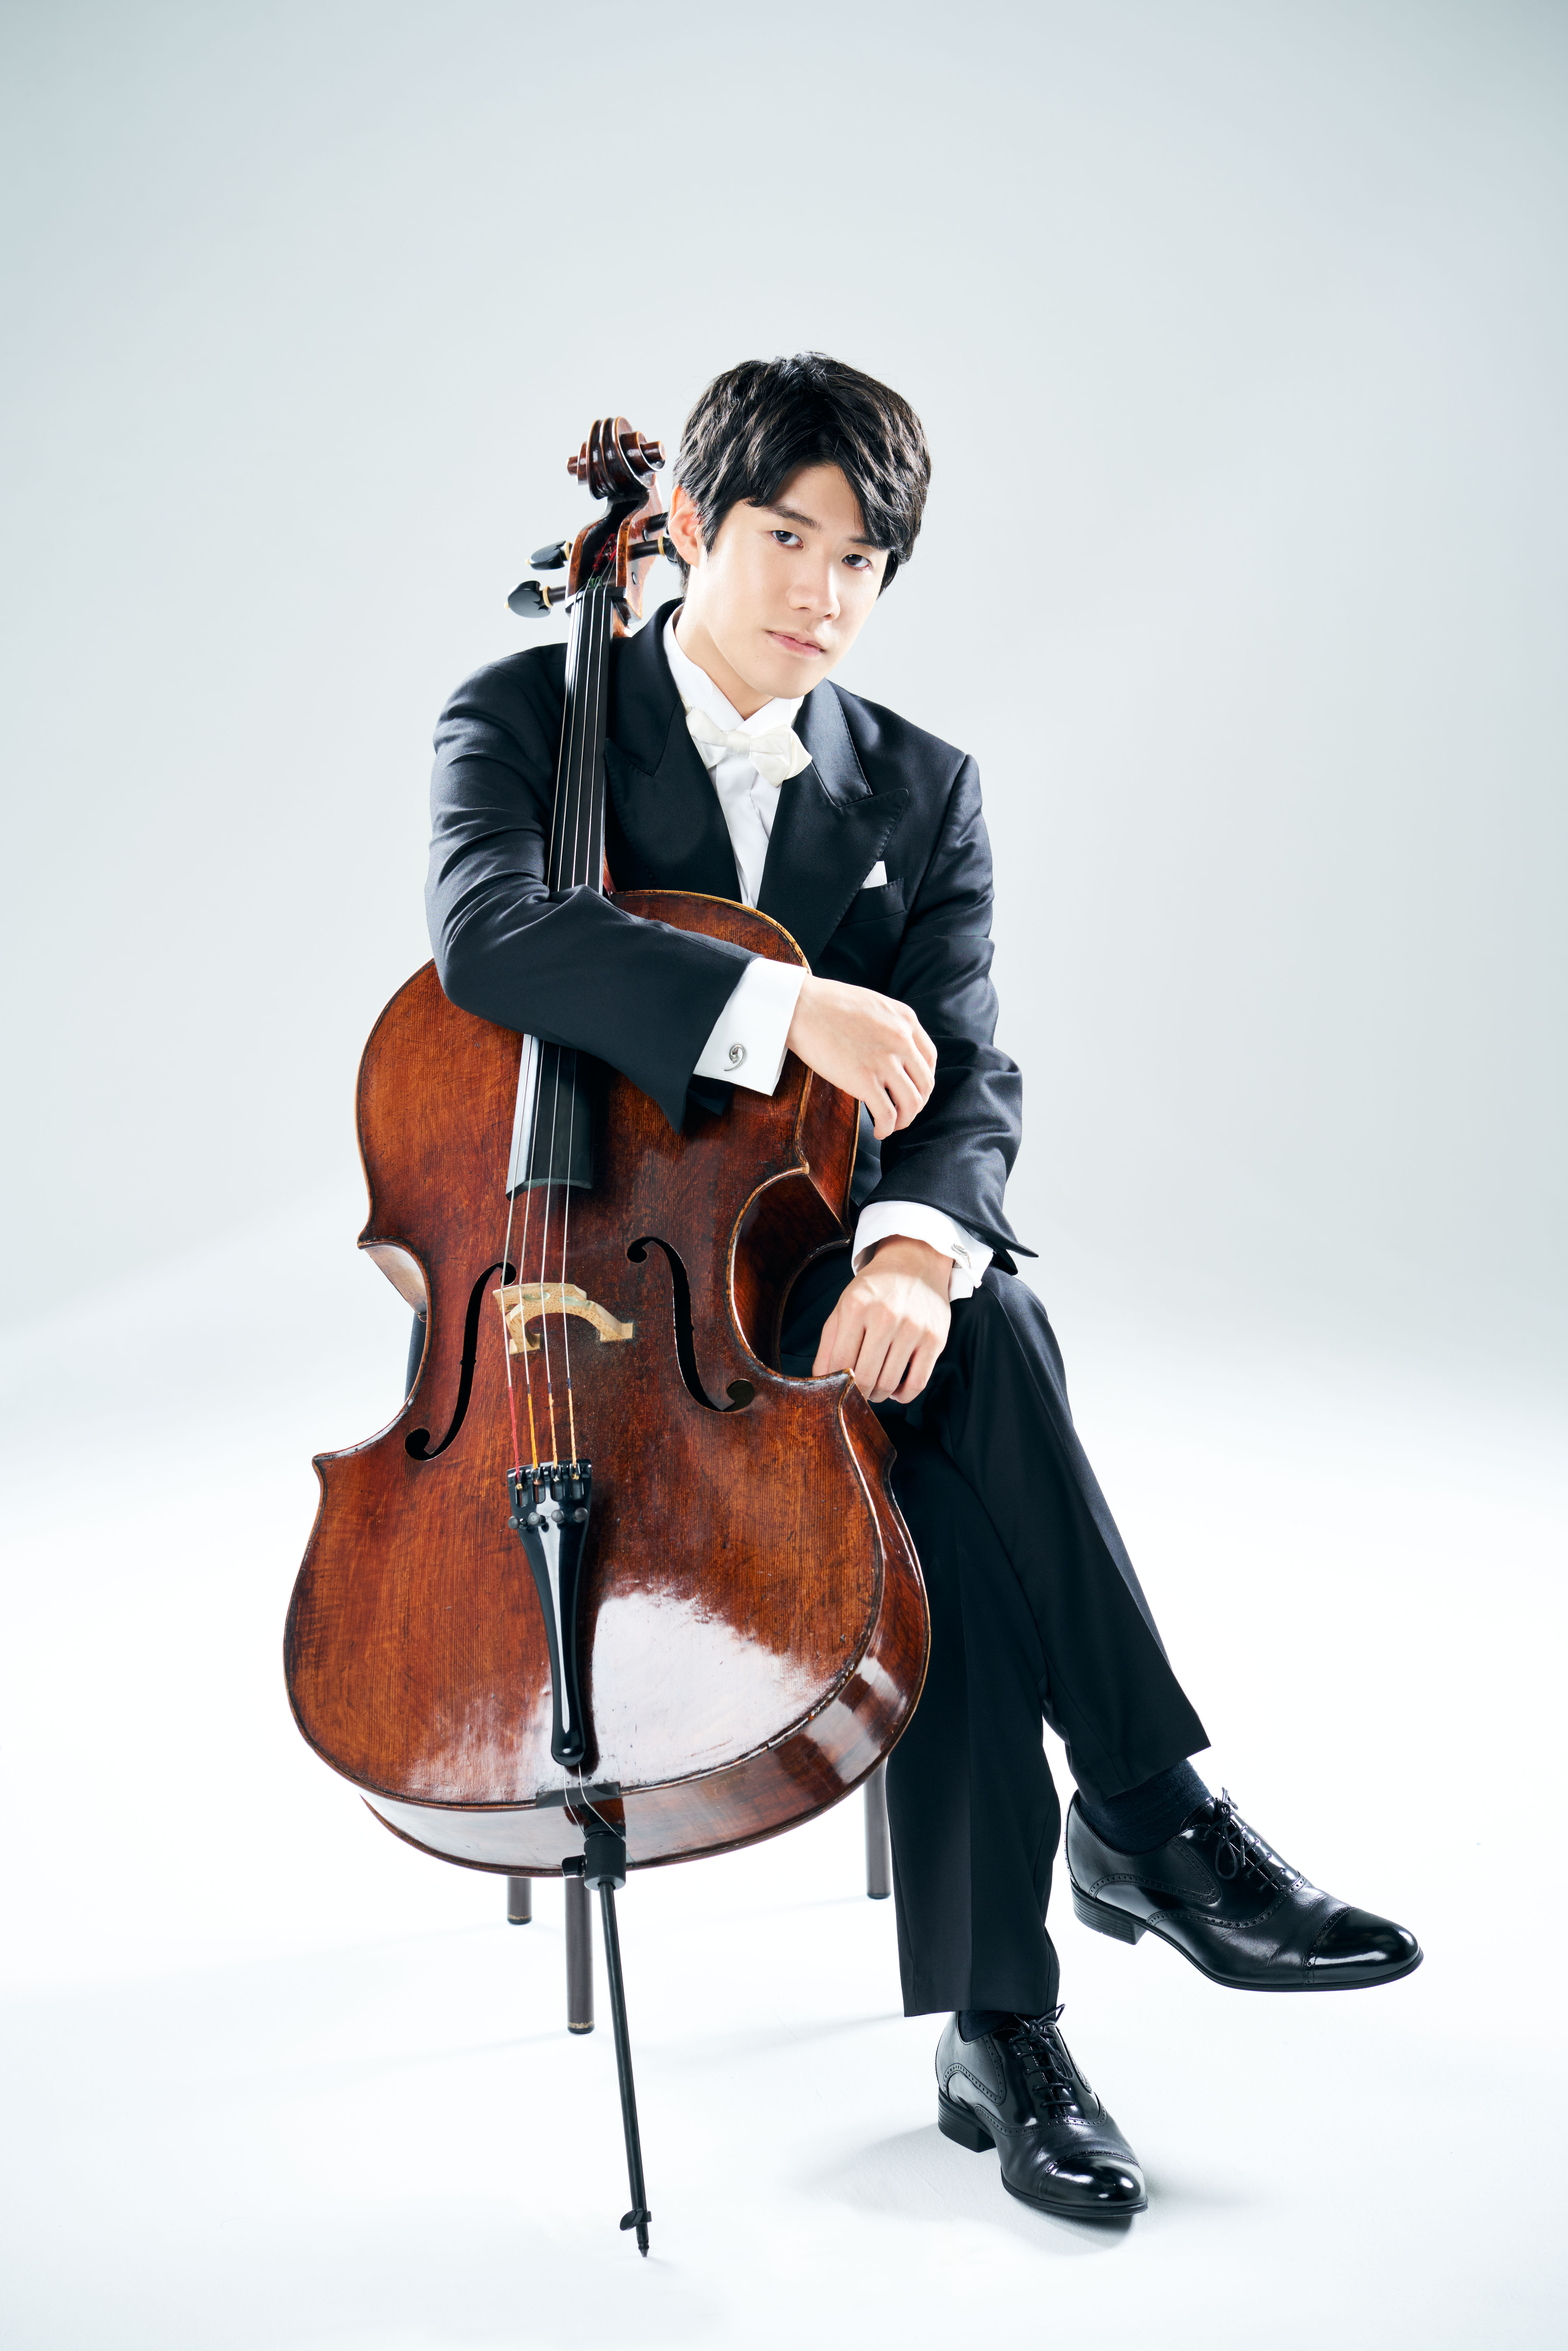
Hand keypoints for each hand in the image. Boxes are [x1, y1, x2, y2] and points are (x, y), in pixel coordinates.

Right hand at [786, 974, 935, 1140]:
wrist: (799, 1005)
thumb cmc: (826, 1003)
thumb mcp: (872, 1005)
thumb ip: (887, 1025)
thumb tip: (888, 1049)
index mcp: (905, 1019)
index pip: (929, 1058)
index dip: (923, 1080)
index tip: (912, 1089)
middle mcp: (902, 1040)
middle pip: (925, 1083)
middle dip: (917, 1103)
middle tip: (904, 1112)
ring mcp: (885, 1061)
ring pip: (912, 1103)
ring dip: (905, 1120)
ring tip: (892, 1125)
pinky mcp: (864, 1080)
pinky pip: (887, 1114)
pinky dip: (887, 1128)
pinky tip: (879, 1131)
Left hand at [812, 1236, 952, 1403]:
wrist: (915, 1263)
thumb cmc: (875, 1289)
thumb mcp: (844, 1307)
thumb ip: (828, 1344)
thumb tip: (821, 1381)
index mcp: (856, 1307)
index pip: (841, 1361)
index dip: (837, 1383)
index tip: (839, 1389)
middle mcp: (885, 1316)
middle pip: (865, 1377)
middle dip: (858, 1394)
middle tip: (857, 1393)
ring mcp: (913, 1328)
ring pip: (890, 1383)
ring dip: (879, 1395)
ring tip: (876, 1388)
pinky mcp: (935, 1338)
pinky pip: (918, 1383)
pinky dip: (904, 1395)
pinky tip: (896, 1390)